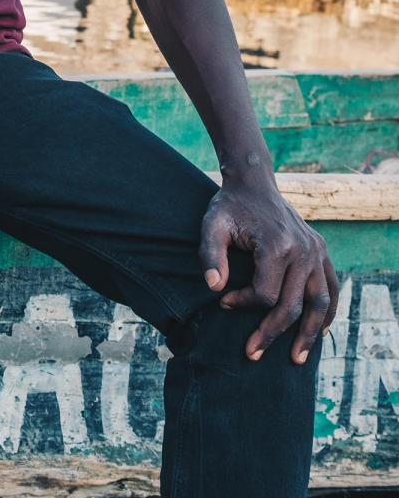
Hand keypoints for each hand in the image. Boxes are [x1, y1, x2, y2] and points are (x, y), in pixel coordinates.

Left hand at [199, 179, 337, 363]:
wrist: (254, 182)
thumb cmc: (229, 206)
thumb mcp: (212, 224)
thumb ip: (210, 254)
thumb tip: (214, 288)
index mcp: (278, 246)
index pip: (265, 295)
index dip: (242, 305)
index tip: (223, 302)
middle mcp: (303, 250)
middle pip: (292, 306)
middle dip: (271, 333)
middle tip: (252, 354)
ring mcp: (316, 251)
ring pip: (320, 303)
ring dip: (310, 334)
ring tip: (296, 358)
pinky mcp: (320, 250)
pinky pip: (331, 287)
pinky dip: (327, 312)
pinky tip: (320, 332)